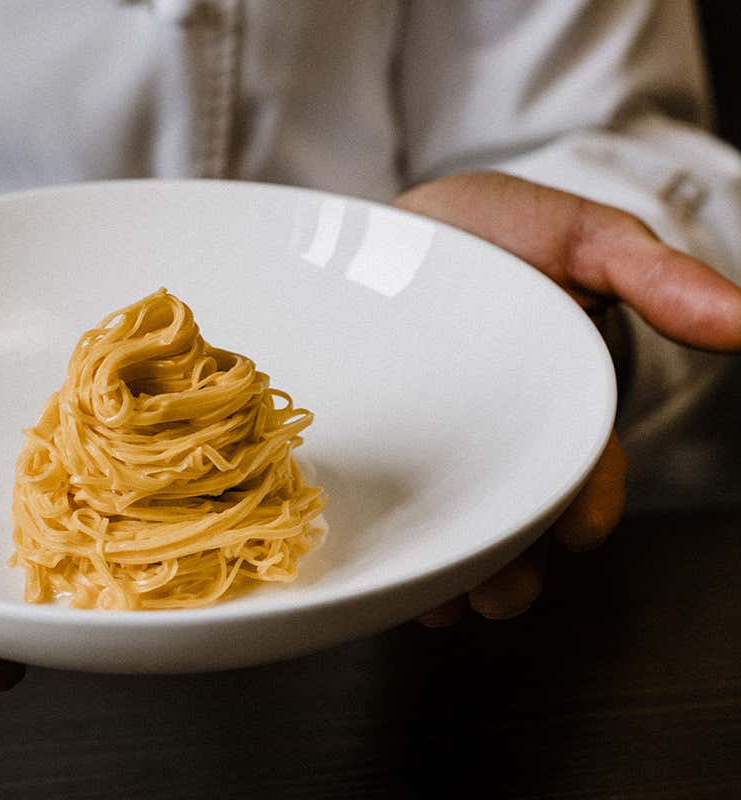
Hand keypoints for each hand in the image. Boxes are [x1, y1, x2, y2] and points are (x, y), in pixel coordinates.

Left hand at [396, 172, 740, 625]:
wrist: (394, 223)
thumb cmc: (493, 229)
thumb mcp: (580, 238)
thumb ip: (654, 276)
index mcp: (558, 401)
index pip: (585, 472)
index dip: (585, 506)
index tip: (575, 531)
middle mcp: (502, 437)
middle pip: (519, 519)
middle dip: (516, 568)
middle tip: (498, 597)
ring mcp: (436, 448)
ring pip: (457, 530)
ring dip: (456, 576)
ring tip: (440, 606)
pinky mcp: (378, 451)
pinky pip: (389, 512)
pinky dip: (393, 549)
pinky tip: (388, 576)